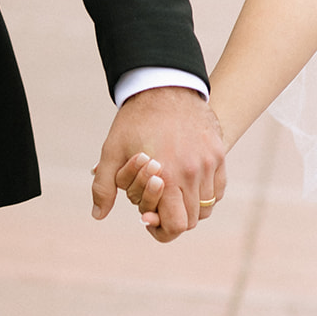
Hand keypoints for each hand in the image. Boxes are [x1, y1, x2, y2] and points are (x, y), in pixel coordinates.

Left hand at [91, 87, 225, 242]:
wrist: (165, 84)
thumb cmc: (135, 120)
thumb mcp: (112, 151)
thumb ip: (104, 187)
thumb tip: (98, 215)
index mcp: (167, 177)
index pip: (176, 226)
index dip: (162, 231)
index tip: (149, 221)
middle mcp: (192, 173)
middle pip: (191, 221)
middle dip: (173, 219)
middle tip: (157, 207)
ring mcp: (209, 164)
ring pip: (205, 207)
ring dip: (189, 208)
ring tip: (171, 195)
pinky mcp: (218, 154)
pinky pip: (217, 190)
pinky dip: (204, 194)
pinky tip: (186, 184)